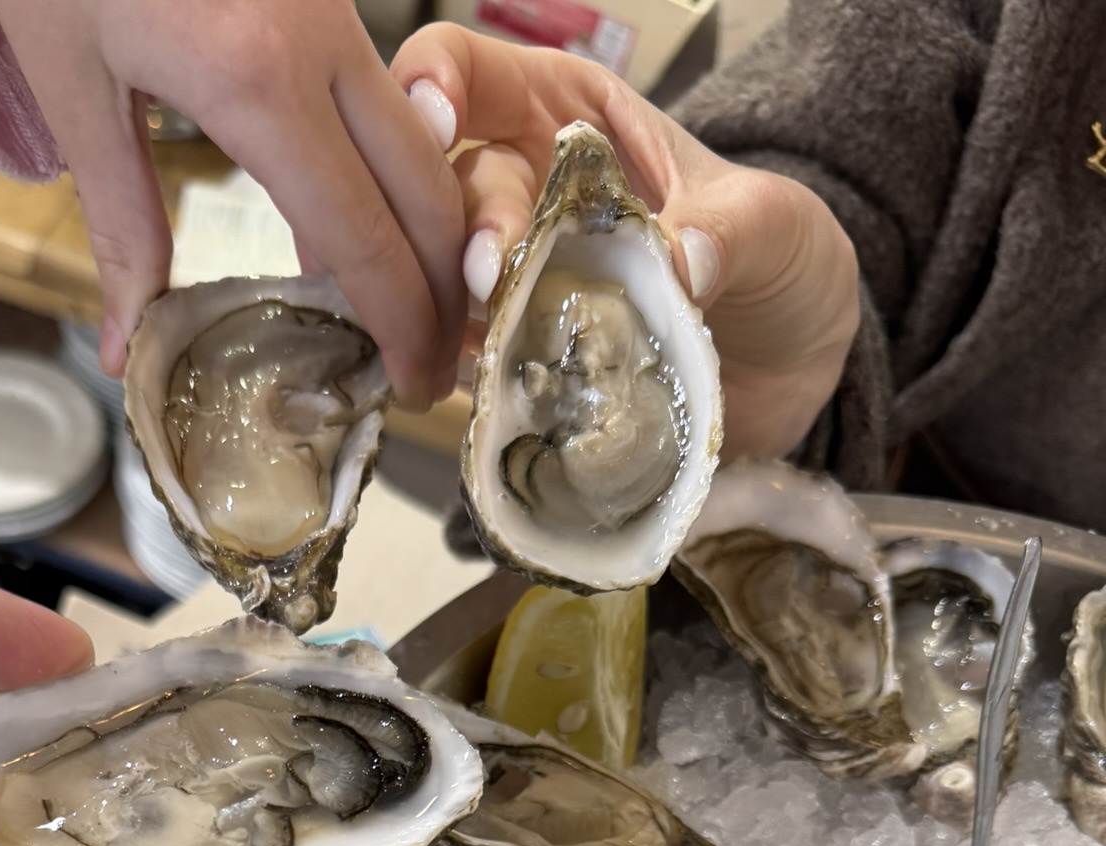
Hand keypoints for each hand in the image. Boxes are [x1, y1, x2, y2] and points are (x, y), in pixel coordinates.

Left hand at [0, 0, 466, 407]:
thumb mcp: (77, 90)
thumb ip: (121, 223)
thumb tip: (127, 345)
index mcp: (259, 84)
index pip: (363, 234)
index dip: (399, 321)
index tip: (414, 387)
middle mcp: (322, 47)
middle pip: (425, 193)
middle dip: (441, 292)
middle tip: (433, 374)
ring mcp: (334, 13)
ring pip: (420, 145)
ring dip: (427, 239)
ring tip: (409, 319)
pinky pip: (382, 106)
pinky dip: (387, 183)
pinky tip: (350, 236)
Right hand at [391, 26, 860, 458]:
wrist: (790, 363)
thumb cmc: (777, 260)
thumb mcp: (773, 223)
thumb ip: (730, 229)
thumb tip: (680, 262)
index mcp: (569, 116)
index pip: (475, 73)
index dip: (439, 81)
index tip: (441, 120)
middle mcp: (525, 190)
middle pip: (448, 186)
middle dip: (462, 225)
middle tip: (493, 274)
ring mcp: (517, 279)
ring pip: (443, 279)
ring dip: (457, 311)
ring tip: (496, 342)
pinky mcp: (521, 357)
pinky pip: (473, 362)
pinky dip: (478, 375)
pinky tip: (501, 387)